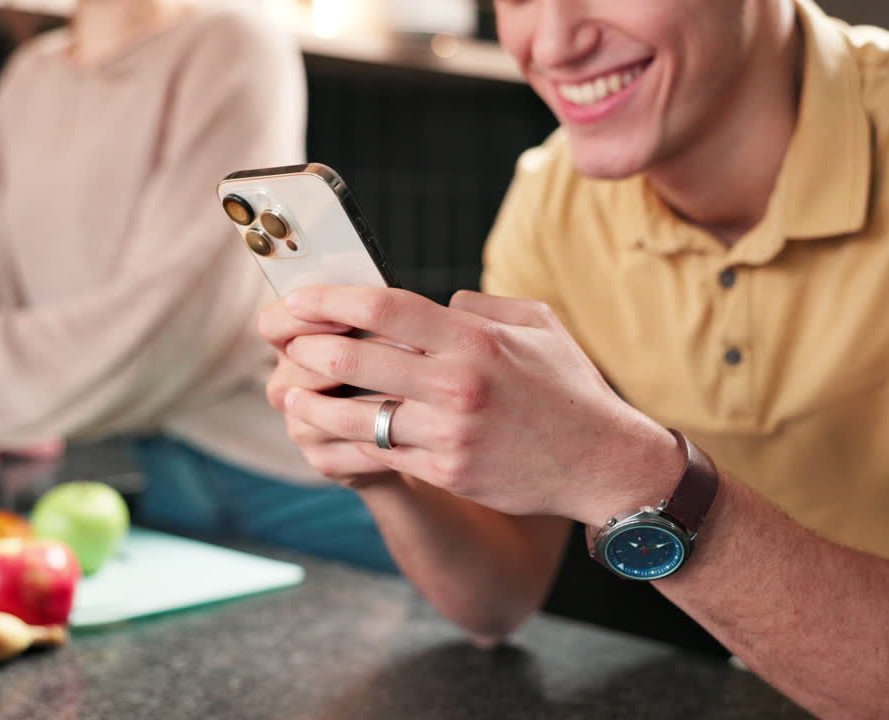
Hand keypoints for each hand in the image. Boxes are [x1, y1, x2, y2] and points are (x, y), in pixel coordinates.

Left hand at [275, 287, 683, 522]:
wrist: (603, 463)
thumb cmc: (569, 389)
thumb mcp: (537, 325)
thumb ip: (479, 307)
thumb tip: (434, 303)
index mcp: (475, 339)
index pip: (383, 307)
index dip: (329, 299)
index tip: (299, 298)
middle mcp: (457, 384)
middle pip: (352, 359)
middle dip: (304, 349)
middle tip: (285, 342)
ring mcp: (450, 433)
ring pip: (352, 416)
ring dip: (310, 402)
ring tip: (293, 391)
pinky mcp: (448, 472)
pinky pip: (377, 456)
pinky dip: (342, 443)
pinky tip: (326, 433)